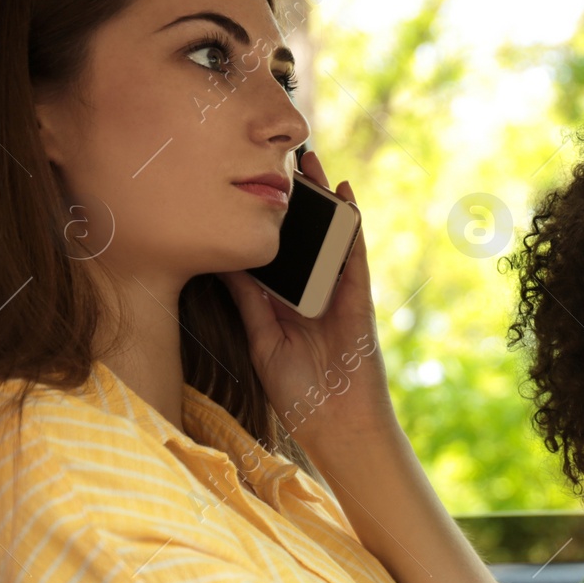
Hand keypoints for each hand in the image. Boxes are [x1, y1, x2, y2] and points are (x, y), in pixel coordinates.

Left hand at [217, 150, 395, 453]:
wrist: (335, 423)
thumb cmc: (299, 391)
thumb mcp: (262, 339)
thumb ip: (249, 300)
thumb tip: (225, 260)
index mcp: (288, 301)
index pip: (276, 252)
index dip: (266, 221)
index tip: (245, 188)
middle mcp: (315, 291)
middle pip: (304, 237)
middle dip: (294, 199)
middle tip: (277, 158)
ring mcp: (339, 292)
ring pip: (330, 236)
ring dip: (322, 199)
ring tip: (308, 161)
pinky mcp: (358, 297)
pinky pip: (355, 253)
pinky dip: (352, 222)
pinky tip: (344, 193)